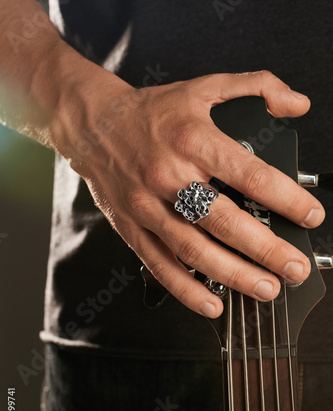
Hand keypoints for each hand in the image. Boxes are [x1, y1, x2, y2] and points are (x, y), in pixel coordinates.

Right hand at [53, 70, 324, 317]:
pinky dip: (187, 290)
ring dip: (233, 275)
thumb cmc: (151, 112)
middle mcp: (170, 175)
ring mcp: (148, 206)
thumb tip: (296, 103)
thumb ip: (255, 87)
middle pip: (225, 221)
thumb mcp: (204, 87)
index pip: (251, 175)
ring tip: (266, 289)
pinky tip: (213, 304)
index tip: (310, 216)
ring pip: (194, 250)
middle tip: (295, 268)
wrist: (95, 125)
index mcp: (193, 139)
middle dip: (267, 250)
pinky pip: (160, 265)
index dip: (287, 199)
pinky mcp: (132, 228)